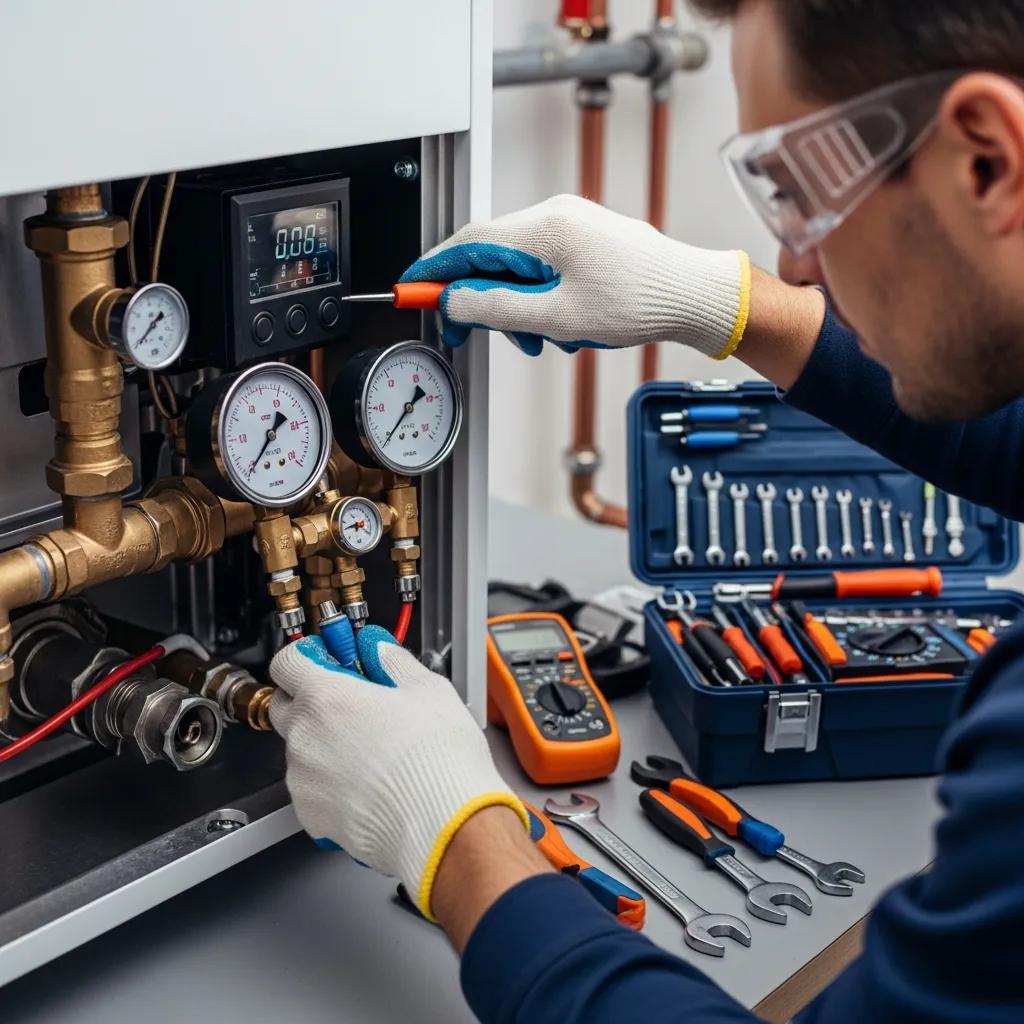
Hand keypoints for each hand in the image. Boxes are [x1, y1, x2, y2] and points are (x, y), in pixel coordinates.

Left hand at [269, 627, 528, 919]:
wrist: (444, 826)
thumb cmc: (438, 761)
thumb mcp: (427, 689)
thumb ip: (392, 661)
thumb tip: (378, 649)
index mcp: (326, 697)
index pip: (286, 661)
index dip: (307, 656)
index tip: (328, 660)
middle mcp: (305, 737)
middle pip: (285, 705)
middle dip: (311, 699)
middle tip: (351, 703)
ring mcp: (304, 780)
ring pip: (300, 749)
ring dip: (323, 743)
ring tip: (370, 751)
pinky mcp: (311, 816)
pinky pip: (310, 788)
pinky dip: (329, 782)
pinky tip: (368, 782)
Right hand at [400, 193, 751, 358]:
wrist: (694, 296)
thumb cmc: (640, 302)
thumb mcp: (556, 317)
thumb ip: (496, 307)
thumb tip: (454, 300)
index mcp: (544, 229)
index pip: (467, 243)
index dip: (433, 270)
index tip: (410, 290)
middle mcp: (555, 216)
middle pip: (489, 255)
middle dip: (480, 299)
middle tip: (472, 334)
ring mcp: (572, 226)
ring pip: (517, 267)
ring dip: (515, 307)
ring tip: (540, 340)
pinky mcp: (586, 240)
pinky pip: (544, 269)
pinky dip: (540, 300)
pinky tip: (562, 328)